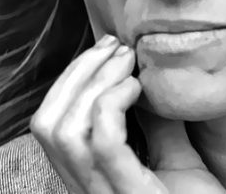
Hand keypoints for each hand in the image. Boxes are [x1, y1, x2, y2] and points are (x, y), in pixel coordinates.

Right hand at [31, 34, 225, 193]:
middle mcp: (88, 192)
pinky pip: (103, 144)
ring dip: (91, 82)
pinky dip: (112, 104)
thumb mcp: (178, 163)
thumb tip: (148, 83)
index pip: (50, 127)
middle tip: (115, 46)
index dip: (68, 81)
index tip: (106, 50)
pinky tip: (136, 88)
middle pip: (47, 124)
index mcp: (91, 183)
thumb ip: (158, 129)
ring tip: (127, 62)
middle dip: (75, 74)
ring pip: (64, 132)